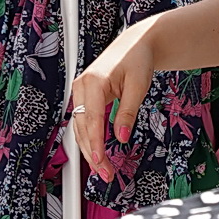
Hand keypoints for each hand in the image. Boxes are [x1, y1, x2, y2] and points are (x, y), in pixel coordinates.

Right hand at [70, 23, 157, 181]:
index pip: (91, 119)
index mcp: (93, 81)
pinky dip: (89, 139)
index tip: (100, 161)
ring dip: (89, 149)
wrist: (135, 45)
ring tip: (103, 169)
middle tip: (106, 173)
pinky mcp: (84, 96)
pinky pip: (83, 122)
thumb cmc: (137, 59)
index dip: (95, 143)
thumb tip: (121, 137)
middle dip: (91, 153)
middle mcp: (81, 85)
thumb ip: (128, 112)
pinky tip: (97, 153)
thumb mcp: (138, 86)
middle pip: (81, 127)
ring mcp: (80, 91)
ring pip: (79, 128)